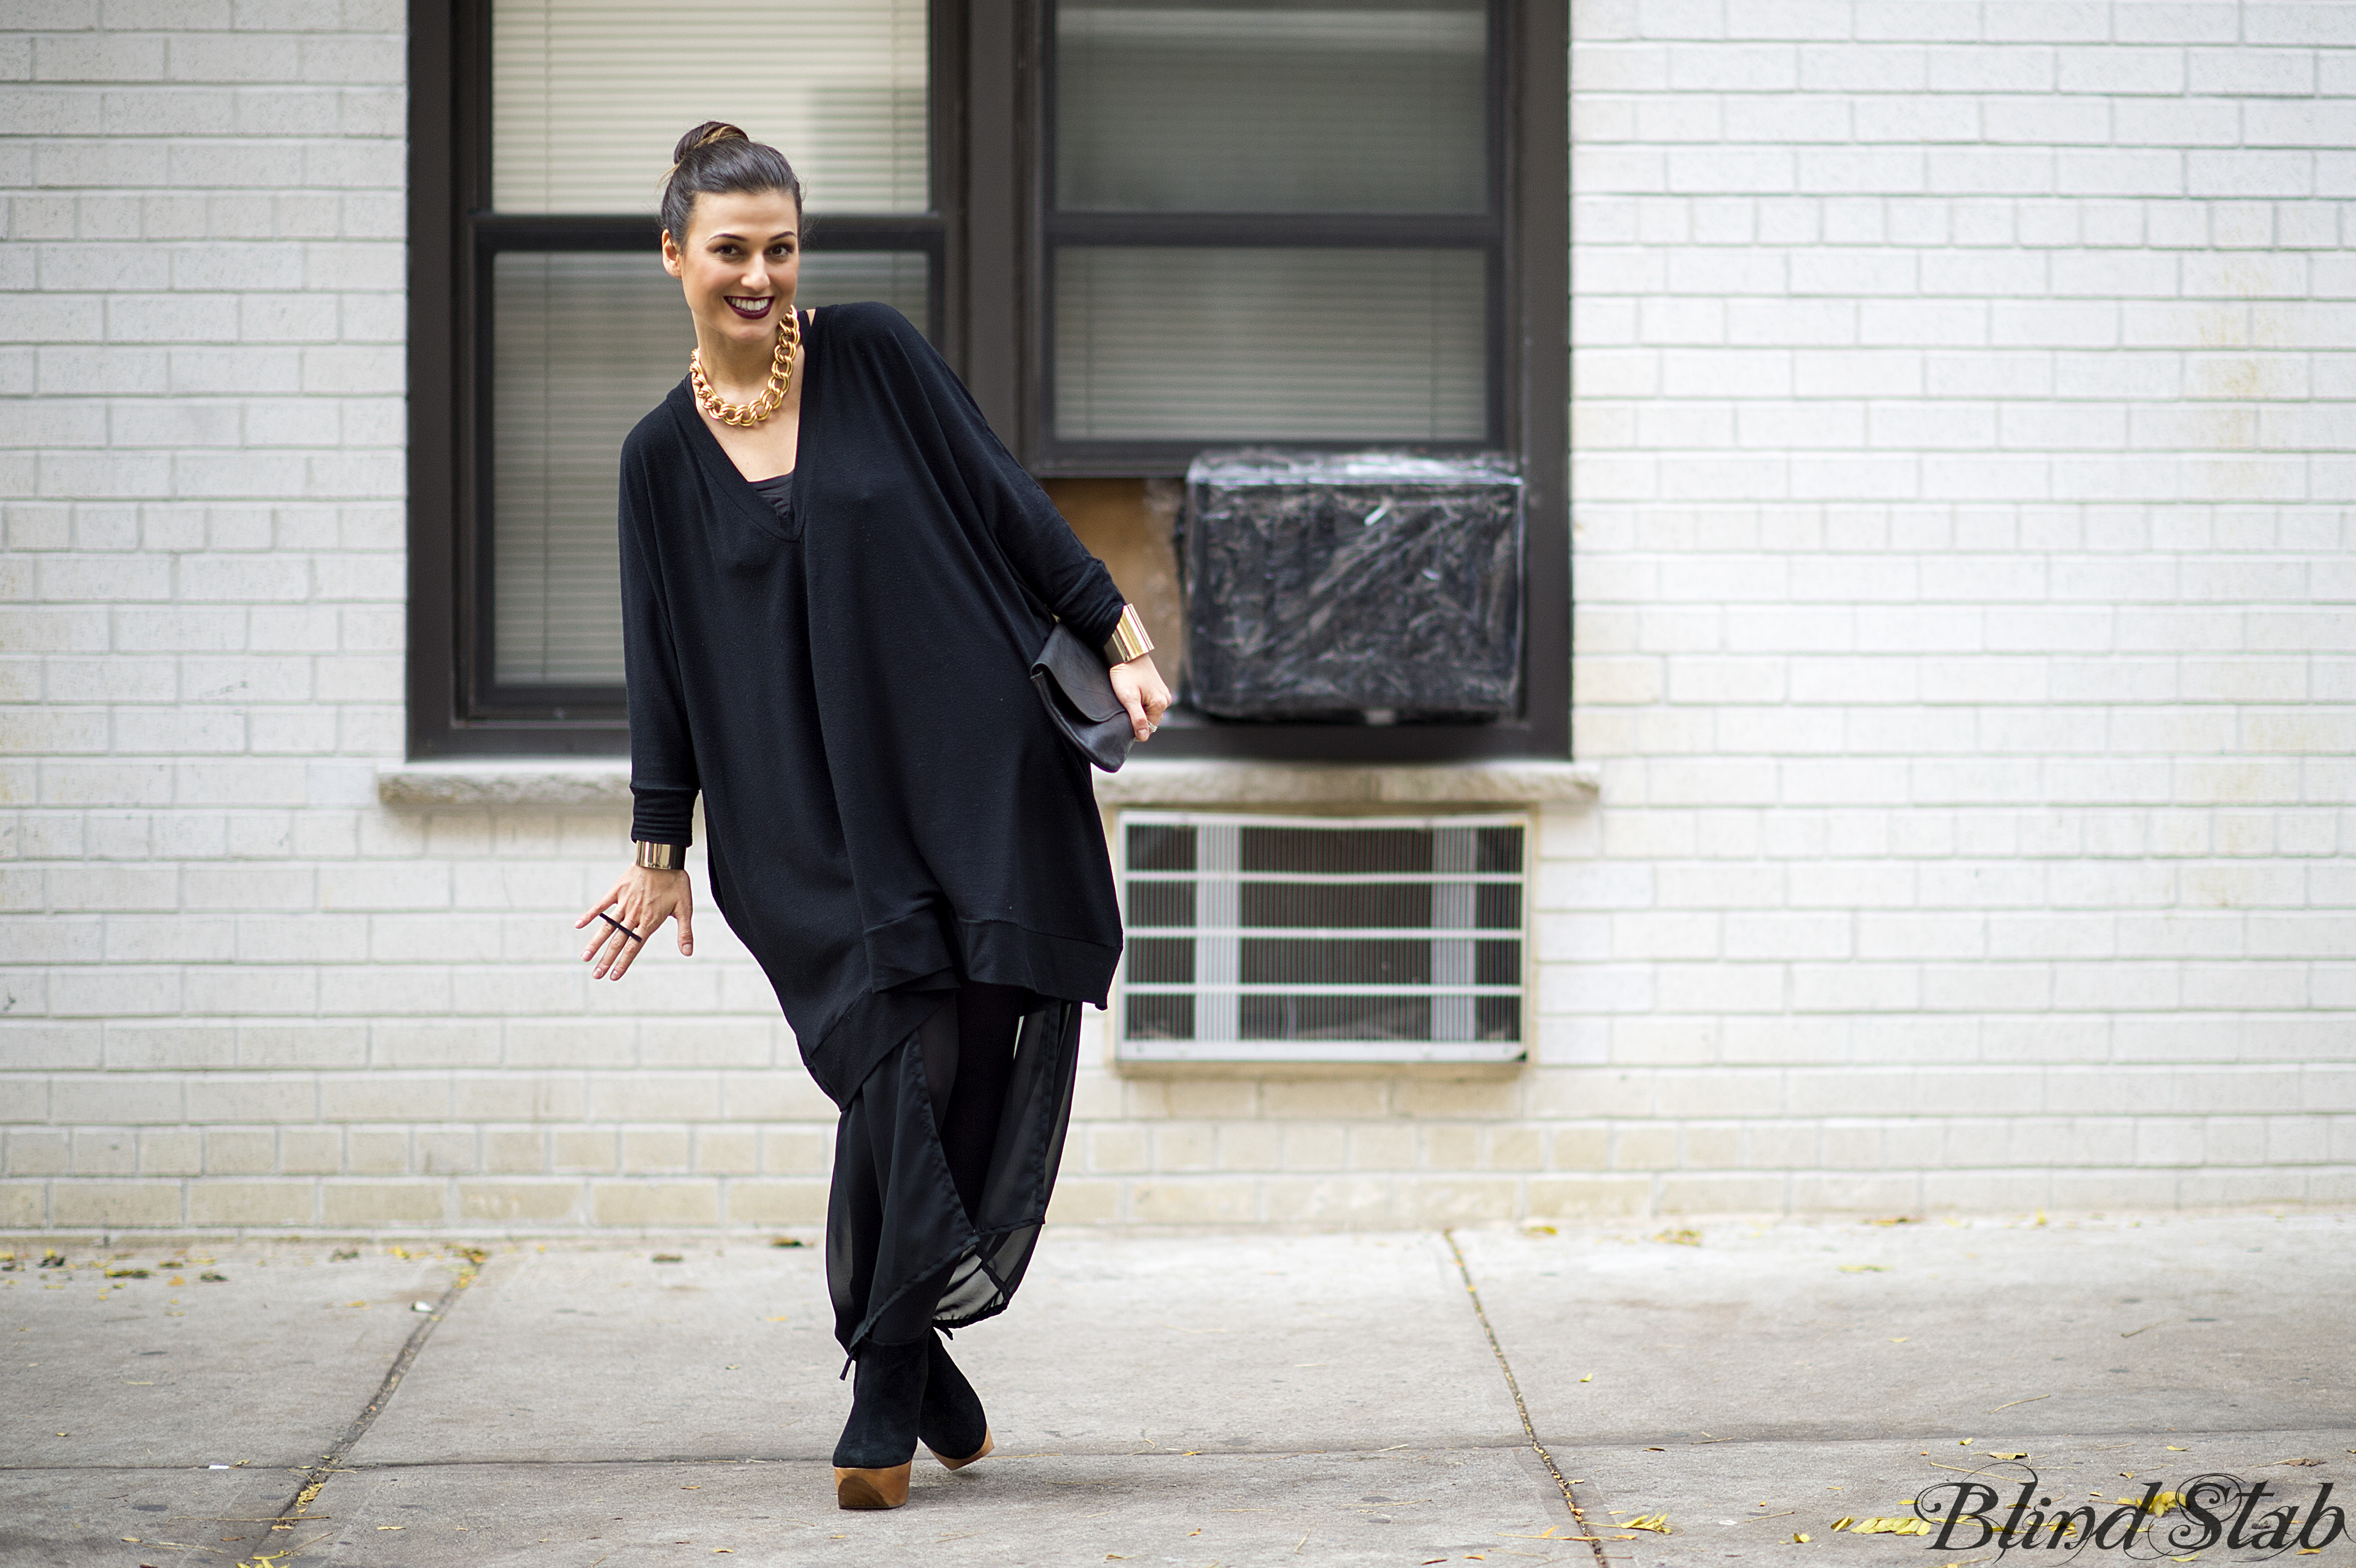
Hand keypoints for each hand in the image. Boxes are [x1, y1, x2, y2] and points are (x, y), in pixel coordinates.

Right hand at [575, 863, 693, 980]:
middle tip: (596, 975)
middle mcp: (634, 915)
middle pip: (617, 942)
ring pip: (607, 927)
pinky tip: (579, 925)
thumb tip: (688, 953)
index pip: (633, 947)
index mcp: (649, 921)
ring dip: (595, 943)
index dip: (623, 963)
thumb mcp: (685, 908)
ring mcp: (624, 903)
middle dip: (606, 960)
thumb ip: (685, 932)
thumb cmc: (676, 882)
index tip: (614, 976)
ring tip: (585, 957)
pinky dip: (590, 915)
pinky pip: (601, 905)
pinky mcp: (617, 891)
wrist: (663, 857)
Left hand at [1109, 653, 1169, 741]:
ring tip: (1128, 697)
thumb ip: (1137, 719)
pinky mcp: (1159, 687)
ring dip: (1139, 709)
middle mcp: (1166, 699)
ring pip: (1150, 711)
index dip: (1136, 727)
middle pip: (1150, 719)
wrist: (1128, 652)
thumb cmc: (1126, 673)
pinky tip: (1133, 693)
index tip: (1125, 717)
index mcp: (1160, 704)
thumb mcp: (1128, 698)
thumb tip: (1144, 737)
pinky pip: (1151, 702)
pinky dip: (1142, 701)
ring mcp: (1163, 693)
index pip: (1149, 727)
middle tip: (1125, 706)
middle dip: (1138, 717)